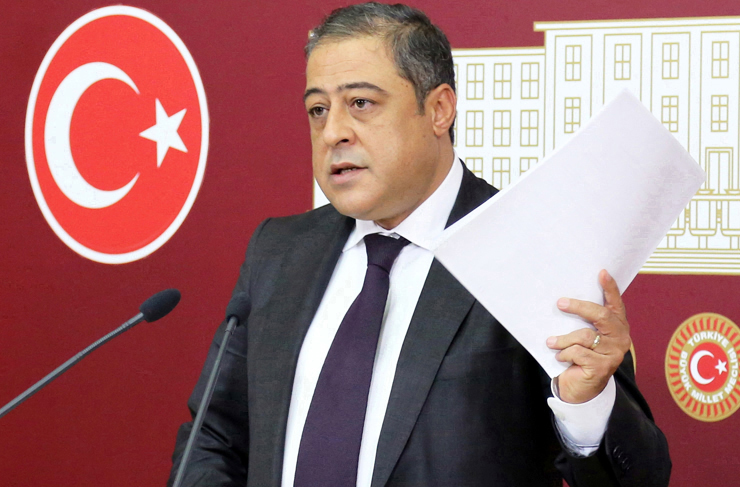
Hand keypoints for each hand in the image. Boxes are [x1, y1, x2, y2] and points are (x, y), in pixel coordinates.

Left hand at [546, 269, 630, 403]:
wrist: (581, 388)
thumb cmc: (581, 355)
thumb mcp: (583, 335)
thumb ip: (584, 320)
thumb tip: (564, 300)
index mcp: (617, 325)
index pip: (615, 303)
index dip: (610, 288)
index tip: (601, 272)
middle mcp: (620, 338)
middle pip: (601, 315)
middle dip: (579, 307)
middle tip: (560, 303)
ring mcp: (613, 354)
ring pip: (585, 336)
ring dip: (563, 339)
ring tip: (551, 342)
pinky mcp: (602, 367)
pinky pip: (578, 353)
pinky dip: (565, 354)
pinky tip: (561, 358)